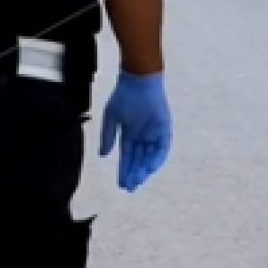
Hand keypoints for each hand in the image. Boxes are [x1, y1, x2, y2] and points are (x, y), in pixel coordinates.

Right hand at [99, 70, 171, 191]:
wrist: (138, 80)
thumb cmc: (123, 96)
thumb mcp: (111, 118)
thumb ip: (108, 137)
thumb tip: (103, 155)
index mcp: (130, 134)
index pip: (127, 157)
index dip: (124, 170)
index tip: (122, 184)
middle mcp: (143, 136)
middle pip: (139, 159)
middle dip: (135, 173)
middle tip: (131, 187)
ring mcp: (154, 132)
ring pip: (150, 155)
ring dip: (145, 168)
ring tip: (139, 180)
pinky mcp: (164, 127)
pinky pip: (163, 146)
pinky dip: (158, 157)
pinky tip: (150, 168)